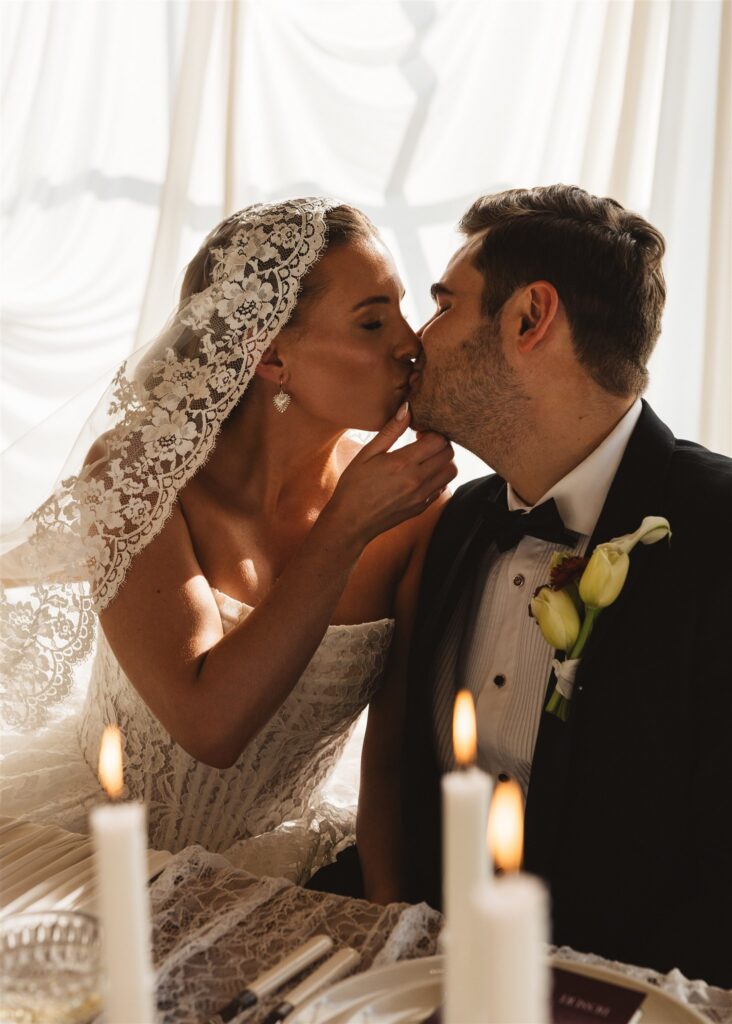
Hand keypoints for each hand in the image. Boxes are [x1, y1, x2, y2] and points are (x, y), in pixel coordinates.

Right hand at [324, 403, 456, 545]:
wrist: (350, 522)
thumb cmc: (353, 485)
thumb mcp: (367, 454)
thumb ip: (390, 431)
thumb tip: (407, 408)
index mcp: (403, 463)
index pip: (438, 440)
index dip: (432, 431)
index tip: (418, 433)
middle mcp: (417, 480)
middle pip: (449, 453)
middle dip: (440, 443)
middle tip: (423, 444)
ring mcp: (422, 496)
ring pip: (451, 471)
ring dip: (443, 461)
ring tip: (425, 459)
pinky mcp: (422, 507)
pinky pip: (443, 487)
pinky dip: (438, 477)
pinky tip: (420, 475)